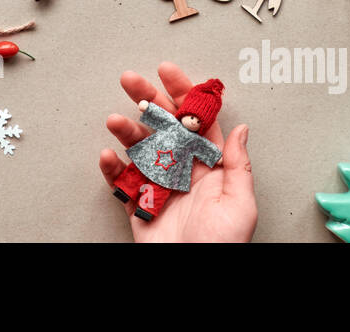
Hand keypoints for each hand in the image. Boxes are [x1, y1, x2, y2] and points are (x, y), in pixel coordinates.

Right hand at [98, 62, 255, 242]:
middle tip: (130, 79)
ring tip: (114, 120)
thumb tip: (241, 129)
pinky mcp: (138, 206)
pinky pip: (121, 183)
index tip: (167, 71)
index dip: (182, 94)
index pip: (195, 121)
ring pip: (138, 149)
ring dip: (126, 131)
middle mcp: (182, 171)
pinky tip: (107, 155)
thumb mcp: (241, 204)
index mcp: (209, 167)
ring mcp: (158, 187)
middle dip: (146, 100)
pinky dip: (112, 168)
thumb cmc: (223, 246)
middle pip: (162, 127)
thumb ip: (238, 165)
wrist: (193, 277)